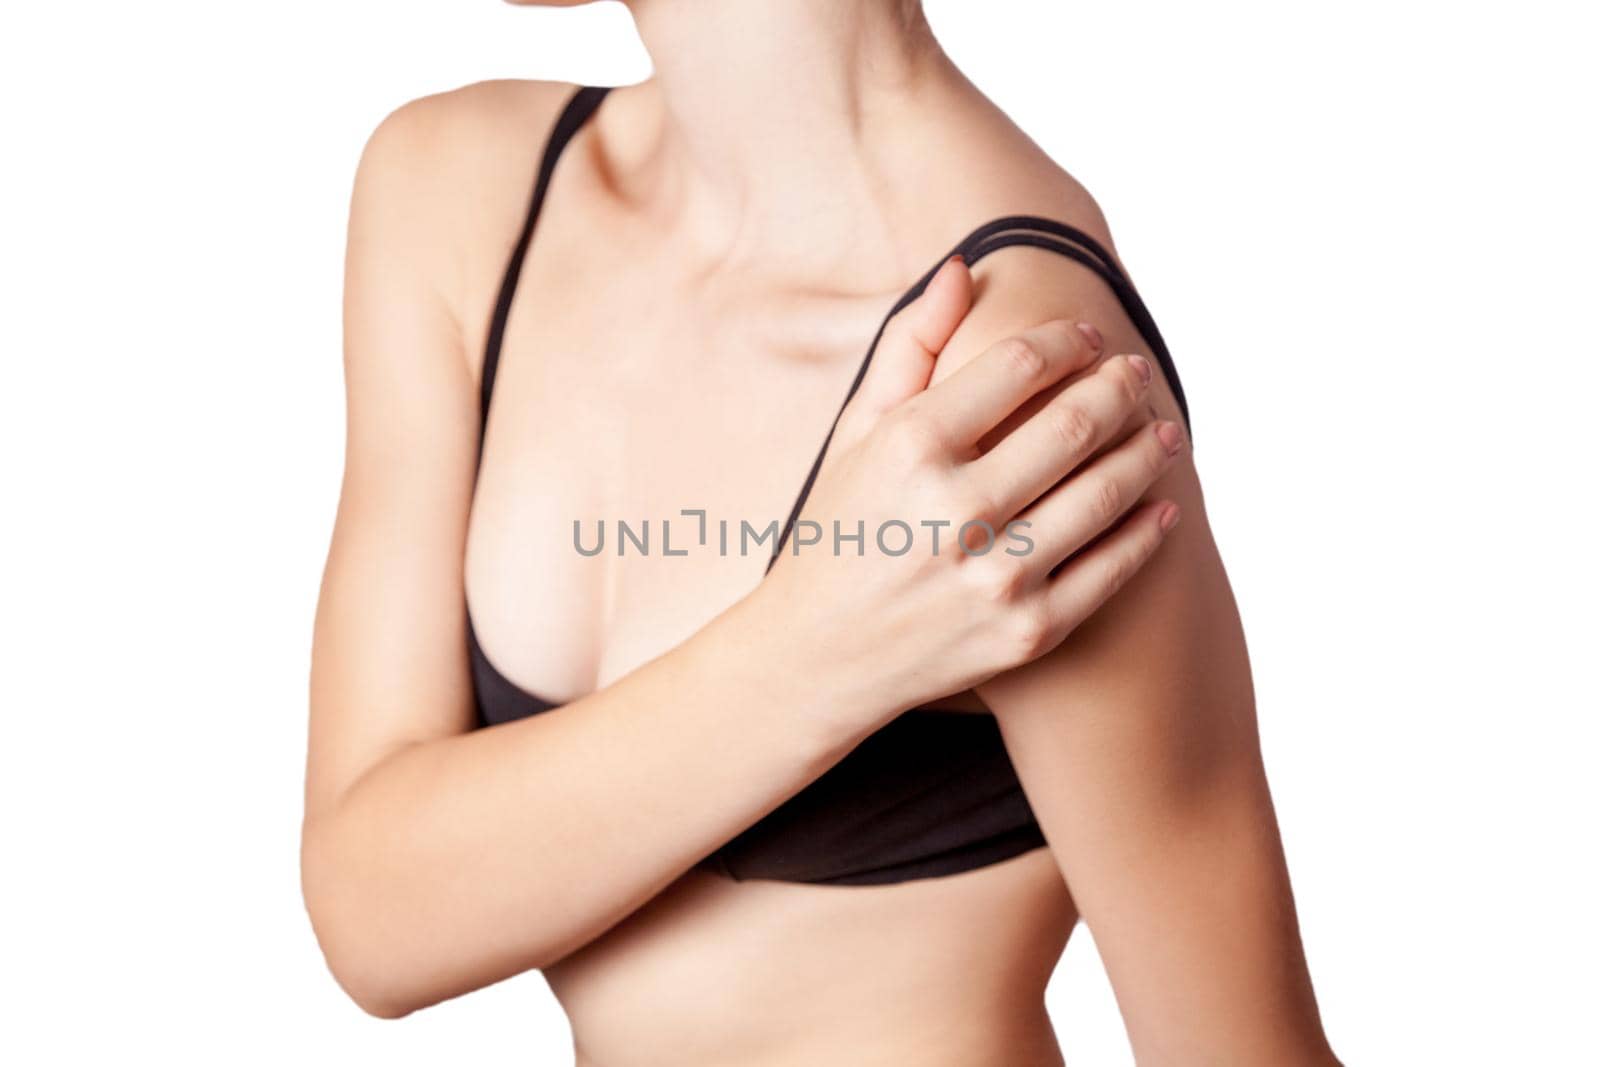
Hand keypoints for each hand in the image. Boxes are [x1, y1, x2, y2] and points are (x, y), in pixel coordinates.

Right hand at [756, 256, 1186, 729]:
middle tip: (1137, 372)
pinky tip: (1160, 504)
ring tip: (1163, 430)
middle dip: (1121, 386)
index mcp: (911, 446)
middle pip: (1076, 422)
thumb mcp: (856, 431)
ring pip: (1106, 492)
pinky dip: (1146, 530)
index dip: (1067, 339)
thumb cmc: (839, 528)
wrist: (818, 654)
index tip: (1086, 336)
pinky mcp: (1026, 632)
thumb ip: (910, 346)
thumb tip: (962, 268)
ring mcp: (995, 576)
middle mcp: (955, 509)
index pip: (1020, 364)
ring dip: (1147, 450)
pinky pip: (1111, 570)